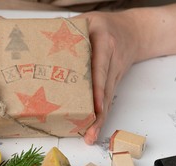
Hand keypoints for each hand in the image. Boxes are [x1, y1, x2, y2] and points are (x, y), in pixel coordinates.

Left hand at [74, 11, 138, 144]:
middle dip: (98, 115)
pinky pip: (108, 100)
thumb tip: (41, 36)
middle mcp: (112, 62)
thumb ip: (68, 28)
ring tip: (90, 136)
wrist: (134, 32)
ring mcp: (114, 75)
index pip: (100, 69)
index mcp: (105, 44)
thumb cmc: (106, 25)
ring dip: (100, 120)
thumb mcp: (88, 20)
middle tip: (90, 133)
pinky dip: (101, 115)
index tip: (96, 107)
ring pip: (108, 100)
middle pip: (106, 92)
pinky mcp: (113, 83)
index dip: (98, 90)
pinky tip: (94, 128)